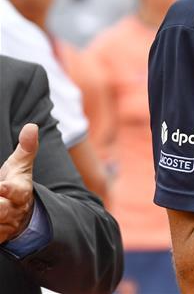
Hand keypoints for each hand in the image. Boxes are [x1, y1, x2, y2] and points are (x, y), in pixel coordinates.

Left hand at [0, 124, 38, 242]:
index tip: (1, 187)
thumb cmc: (14, 185)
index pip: (15, 190)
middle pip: (3, 210)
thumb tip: (31, 126)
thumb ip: (26, 148)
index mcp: (20, 191)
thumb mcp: (21, 167)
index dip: (8, 190)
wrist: (21, 216)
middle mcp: (13, 210)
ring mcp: (4, 226)